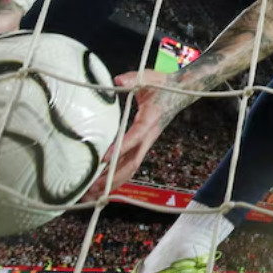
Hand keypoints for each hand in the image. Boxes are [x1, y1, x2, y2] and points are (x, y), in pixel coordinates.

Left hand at [83, 69, 175, 199]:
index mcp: (150, 120)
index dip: (120, 148)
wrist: (180, 92)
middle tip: (92, 188)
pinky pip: (129, 165)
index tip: (104, 159)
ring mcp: (146, 143)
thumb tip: (117, 80)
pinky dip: (116, 178)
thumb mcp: (148, 77)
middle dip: (112, 177)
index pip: (135, 137)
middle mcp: (149, 136)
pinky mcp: (142, 145)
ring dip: (112, 183)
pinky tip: (101, 187)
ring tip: (92, 195)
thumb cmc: (162, 84)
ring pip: (130, 168)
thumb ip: (133, 78)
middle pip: (132, 162)